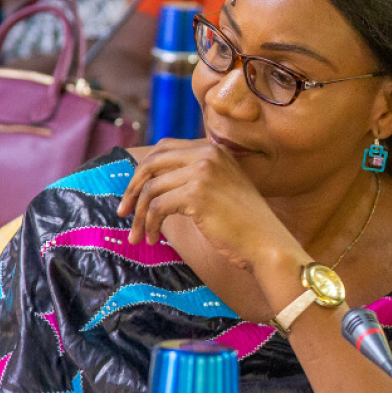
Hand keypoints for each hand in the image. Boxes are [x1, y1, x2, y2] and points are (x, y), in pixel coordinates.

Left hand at [117, 138, 302, 272]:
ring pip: (151, 189)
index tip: (134, 194)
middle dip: (132, 189)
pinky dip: (149, 225)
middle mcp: (208, 153)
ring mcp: (202, 171)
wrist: (267, 244)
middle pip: (151, 163)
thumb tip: (153, 184)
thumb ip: (195, 178)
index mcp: (214, 149)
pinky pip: (156, 207)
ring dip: (139, 215)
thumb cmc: (245, 225)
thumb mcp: (221, 189)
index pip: (164, 148)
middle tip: (123, 212)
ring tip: (139, 236)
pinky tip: (153, 239)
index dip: (144, 170)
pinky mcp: (196, 193)